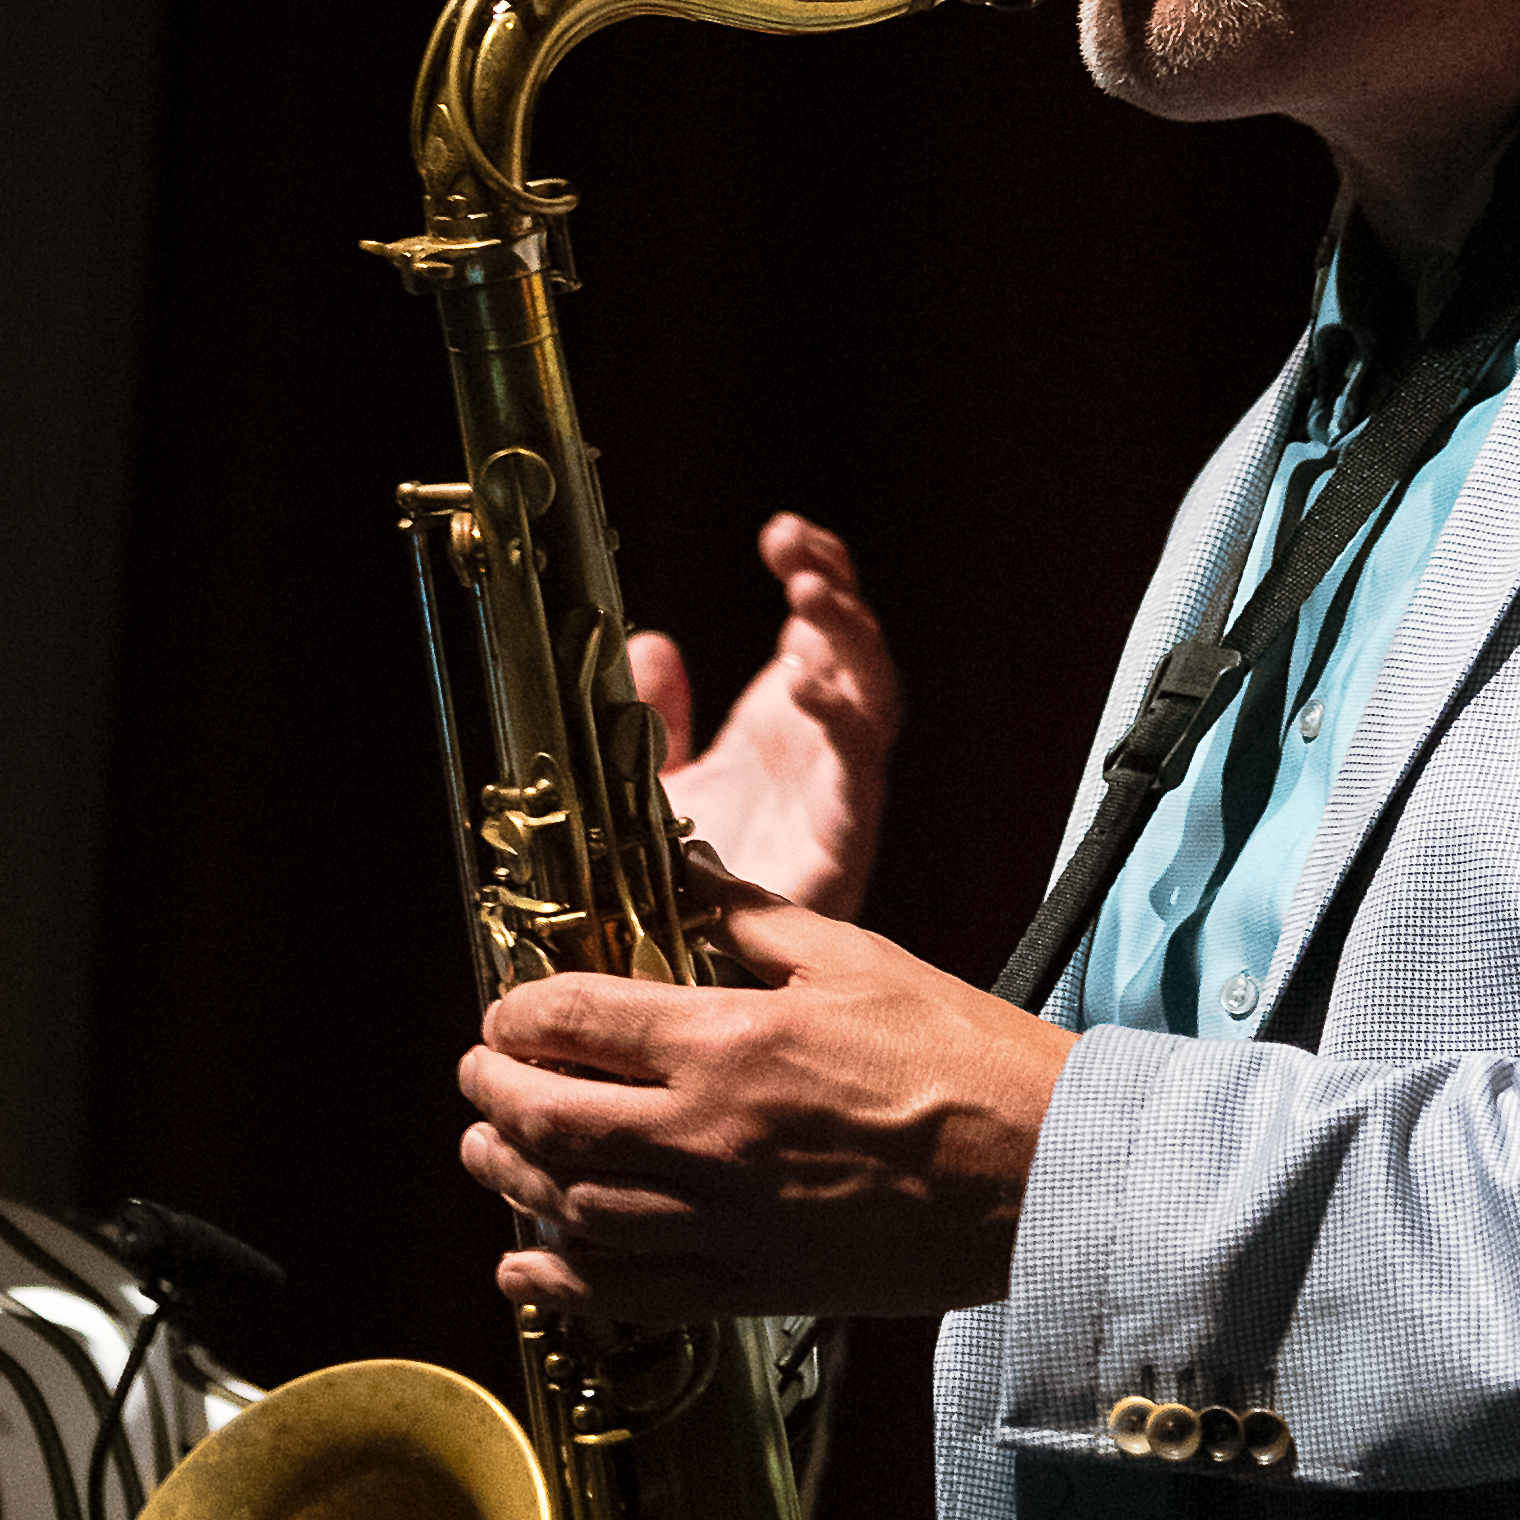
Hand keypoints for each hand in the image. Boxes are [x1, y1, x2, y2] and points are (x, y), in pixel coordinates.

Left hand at [459, 896, 1067, 1324]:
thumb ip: (750, 918)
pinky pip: (626, 1294)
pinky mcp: (751, 1288)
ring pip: (569, 1208)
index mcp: (727, 1040)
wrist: (1043, 1172)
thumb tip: (682, 871)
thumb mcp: (855, 956)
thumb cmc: (964, 1058)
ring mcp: (723, 1223)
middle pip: (548, 1118)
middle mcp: (706, 1137)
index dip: (519, 1011)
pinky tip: (525, 1269)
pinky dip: (560, 1285)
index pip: (575, 1019)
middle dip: (492, 1093)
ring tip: (486, 1153)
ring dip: (509, 1178)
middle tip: (479, 1075)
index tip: (508, 1009)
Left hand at [632, 513, 901, 914]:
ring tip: (807, 591)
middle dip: (833, 589)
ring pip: (869, 698)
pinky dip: (841, 726)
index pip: (819, 632)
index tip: (783, 533)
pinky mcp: (837, 845)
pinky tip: (808, 689)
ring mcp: (834, 794)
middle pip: (852, 651)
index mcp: (785, 727)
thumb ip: (654, 715)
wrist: (688, 986)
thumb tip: (649, 642)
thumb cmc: (684, 893)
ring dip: (846, 638)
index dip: (816, 575)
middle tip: (792, 546)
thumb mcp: (652, 784)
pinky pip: (855, 776)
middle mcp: (819, 752)